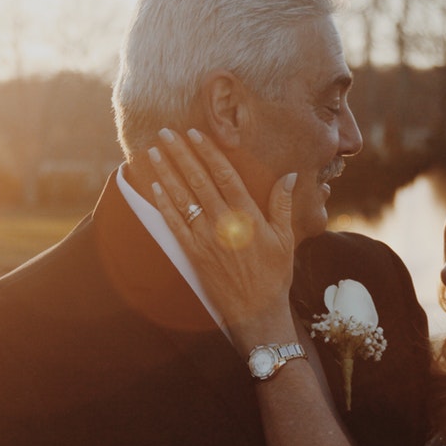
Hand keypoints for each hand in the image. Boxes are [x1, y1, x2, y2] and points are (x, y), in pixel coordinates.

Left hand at [148, 128, 298, 348]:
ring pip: (183, 198)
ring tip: (155, 151)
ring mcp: (206, 239)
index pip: (225, 176)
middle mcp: (224, 224)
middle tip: (166, 132)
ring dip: (167, 173)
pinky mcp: (193, 255)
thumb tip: (290, 176)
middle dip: (181, 154)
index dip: (209, 153)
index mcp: (248, 217)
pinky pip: (174, 225)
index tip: (195, 133)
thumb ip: (283, 205)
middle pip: (199, 181)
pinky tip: (154, 187)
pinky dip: (163, 204)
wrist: (257, 313)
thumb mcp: (286, 238)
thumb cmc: (275, 275)